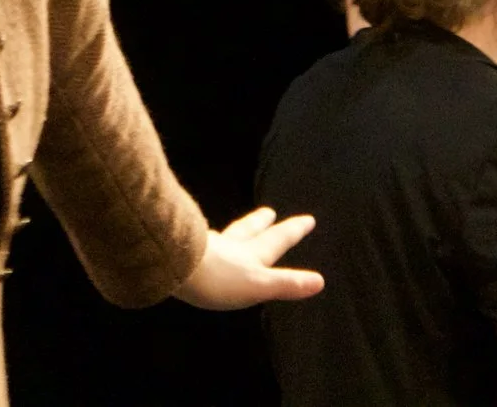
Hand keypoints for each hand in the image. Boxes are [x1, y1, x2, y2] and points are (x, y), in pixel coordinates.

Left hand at [172, 207, 324, 309]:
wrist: (176, 266)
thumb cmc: (219, 279)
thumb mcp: (258, 285)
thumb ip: (287, 283)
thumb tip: (320, 281)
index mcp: (251, 254)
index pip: (276, 240)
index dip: (293, 231)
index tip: (308, 219)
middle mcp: (230, 246)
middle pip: (248, 231)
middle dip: (260, 223)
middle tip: (269, 212)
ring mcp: (206, 247)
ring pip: (225, 236)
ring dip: (235, 231)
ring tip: (237, 229)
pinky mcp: (185, 251)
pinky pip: (200, 243)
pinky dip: (207, 241)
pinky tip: (202, 244)